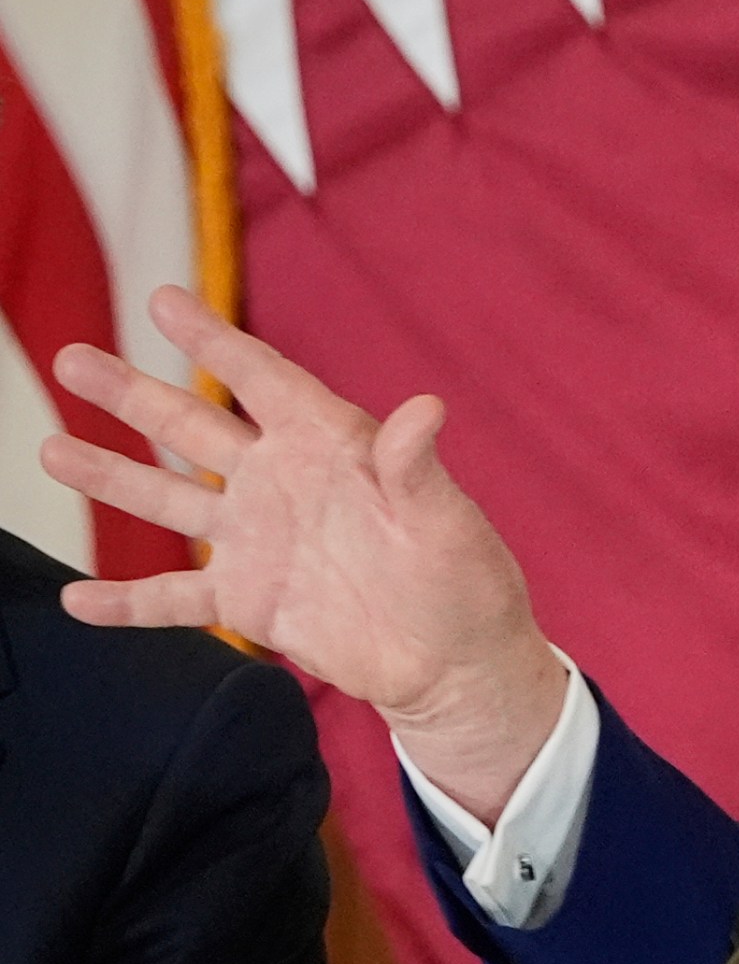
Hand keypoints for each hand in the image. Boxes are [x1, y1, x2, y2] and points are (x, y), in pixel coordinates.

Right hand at [40, 287, 565, 821]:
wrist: (454, 663)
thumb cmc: (464, 581)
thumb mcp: (446, 521)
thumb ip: (418, 468)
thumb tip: (426, 409)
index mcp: (331, 446)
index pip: (262, 380)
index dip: (214, 340)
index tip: (164, 300)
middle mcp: (281, 483)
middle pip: (192, 427)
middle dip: (131, 393)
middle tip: (70, 357)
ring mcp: (258, 541)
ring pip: (167, 500)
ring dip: (109, 476)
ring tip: (50, 449)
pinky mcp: (248, 601)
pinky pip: (173, 598)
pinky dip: (125, 602)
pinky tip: (76, 599)